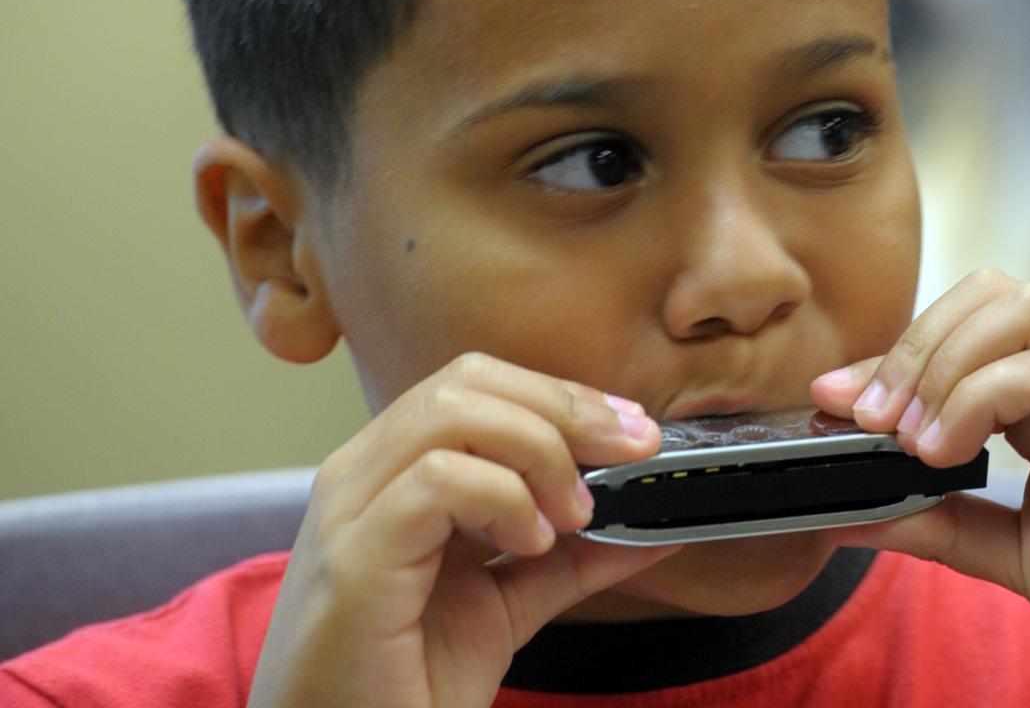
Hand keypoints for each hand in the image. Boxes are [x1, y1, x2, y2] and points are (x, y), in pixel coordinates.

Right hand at [248, 353, 681, 707]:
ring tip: (570, 517)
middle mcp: (360, 477)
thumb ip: (573, 559)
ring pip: (451, 413)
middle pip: (468, 380)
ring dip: (539, 452)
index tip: (634, 431)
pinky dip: (502, 498)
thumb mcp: (507, 604)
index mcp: (391, 473)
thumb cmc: (406, 686)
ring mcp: (348, 513)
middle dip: (565, 406)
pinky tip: (529, 545)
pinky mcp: (354, 560)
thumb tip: (652, 525)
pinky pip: (436, 481)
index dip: (563, 394)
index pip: (477, 382)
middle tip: (628, 454)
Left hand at [812, 272, 1029, 706]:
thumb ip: (940, 523)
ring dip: (940, 364)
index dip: (897, 351)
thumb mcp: (1014, 551)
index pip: (972, 322)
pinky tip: (944, 453)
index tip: (833, 402)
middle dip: (913, 344)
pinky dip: (977, 401)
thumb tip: (844, 514)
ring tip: (904, 439)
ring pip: (1020, 310)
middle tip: (865, 420)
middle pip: (994, 291)